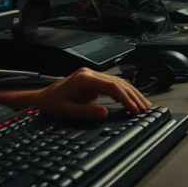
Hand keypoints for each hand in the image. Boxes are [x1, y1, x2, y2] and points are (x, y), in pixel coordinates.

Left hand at [35, 68, 151, 120]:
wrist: (41, 98)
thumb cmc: (51, 104)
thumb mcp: (67, 111)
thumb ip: (87, 112)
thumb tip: (106, 113)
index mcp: (84, 78)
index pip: (112, 87)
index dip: (126, 98)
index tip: (135, 109)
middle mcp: (90, 73)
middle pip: (118, 82)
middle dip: (133, 96)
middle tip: (145, 108)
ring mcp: (92, 76)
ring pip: (118, 82)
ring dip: (132, 93)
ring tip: (143, 104)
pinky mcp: (93, 81)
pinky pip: (113, 85)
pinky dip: (124, 92)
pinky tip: (132, 99)